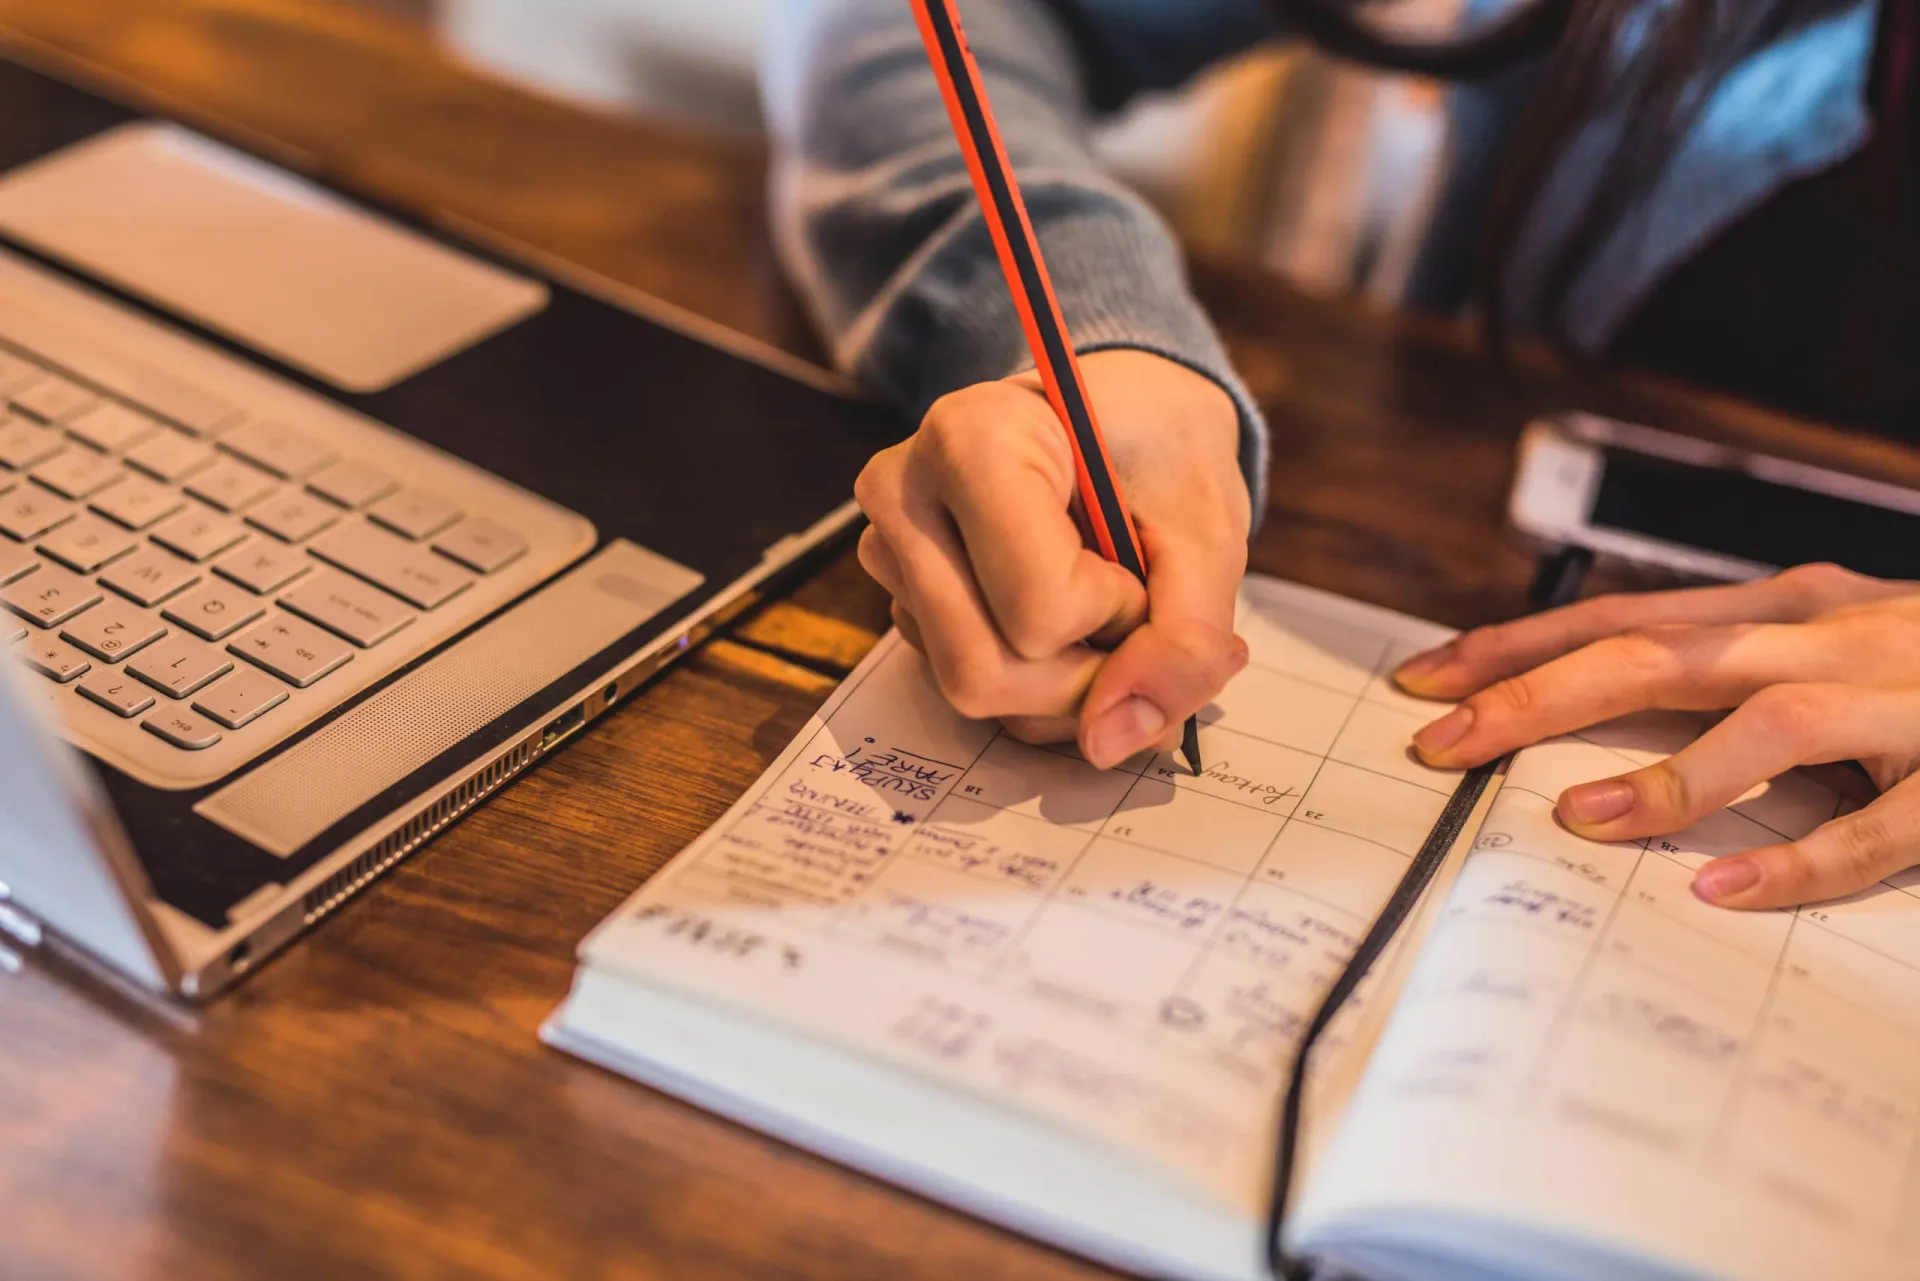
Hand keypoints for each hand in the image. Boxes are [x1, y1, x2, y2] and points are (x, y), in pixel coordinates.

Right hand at [854, 350, 1250, 767]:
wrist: (1129, 414)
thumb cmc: (1164, 452)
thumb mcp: (1207, 535)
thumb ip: (1183, 642)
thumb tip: (1111, 740)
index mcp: (970, 441)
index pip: (1038, 610)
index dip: (1118, 613)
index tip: (1139, 556)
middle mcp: (903, 493)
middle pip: (981, 672)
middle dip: (1086, 677)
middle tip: (1135, 612)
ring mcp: (888, 550)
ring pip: (969, 690)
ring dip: (1065, 685)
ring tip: (1105, 612)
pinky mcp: (899, 593)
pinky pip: (964, 685)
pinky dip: (1037, 683)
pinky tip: (1070, 625)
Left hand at [1393, 564, 1919, 909]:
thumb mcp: (1815, 636)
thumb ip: (1716, 663)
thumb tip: (1578, 705)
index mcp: (1780, 604)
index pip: (1619, 616)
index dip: (1514, 645)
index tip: (1421, 677)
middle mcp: (1827, 634)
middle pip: (1658, 655)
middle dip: (1539, 696)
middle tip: (1443, 741)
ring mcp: (1900, 699)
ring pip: (1767, 722)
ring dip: (1667, 771)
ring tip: (1574, 815)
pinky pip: (1882, 825)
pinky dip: (1800, 860)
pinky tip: (1725, 891)